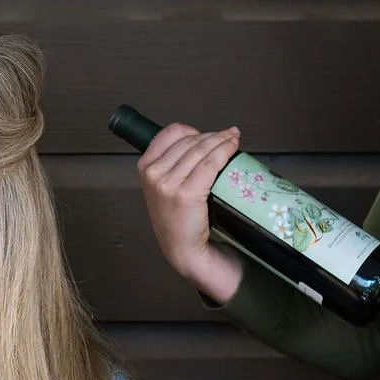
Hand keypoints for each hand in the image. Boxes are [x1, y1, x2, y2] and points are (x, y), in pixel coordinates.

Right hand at [135, 122, 246, 303]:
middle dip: (213, 135)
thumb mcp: (162, 188)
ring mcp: (169, 184)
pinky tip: (233, 148)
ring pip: (201, 149)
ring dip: (222, 140)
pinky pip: (211, 163)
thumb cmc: (177, 219)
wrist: (183, 249)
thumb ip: (171, 165)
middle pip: (189, 140)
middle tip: (228, 136)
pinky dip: (225, 151)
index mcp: (145, 167)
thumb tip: (200, 142)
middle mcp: (154, 173)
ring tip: (233, 139)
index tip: (208, 135)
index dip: (193, 130)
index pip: (171, 133)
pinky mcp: (187, 193)